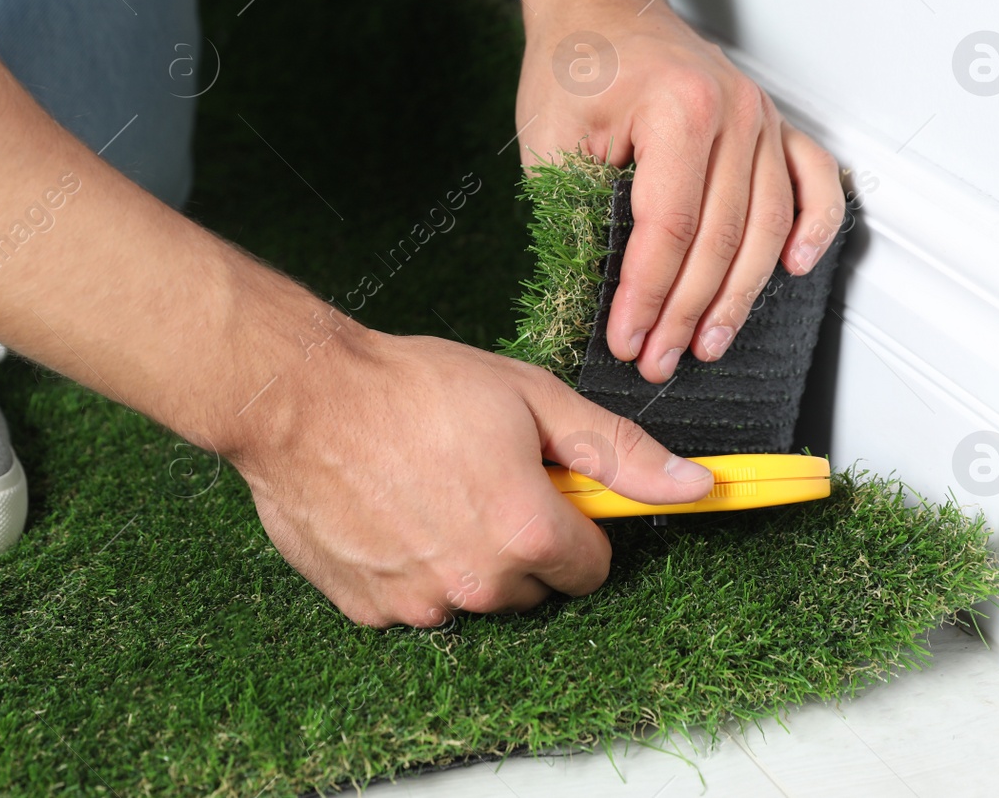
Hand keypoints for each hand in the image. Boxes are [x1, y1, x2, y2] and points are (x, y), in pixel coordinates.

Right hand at [228, 330, 714, 627]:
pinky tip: (388, 511)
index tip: (545, 489)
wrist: (301, 399)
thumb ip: (617, 451)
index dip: (575, 523)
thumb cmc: (412, 388)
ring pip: (473, 594)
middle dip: (520, 540)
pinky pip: (416, 600)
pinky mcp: (371, 610)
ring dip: (465, 555)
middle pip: (533, 586)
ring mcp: (421, 603)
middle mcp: (479, 584)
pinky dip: (411, 566)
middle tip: (478, 476)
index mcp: (529, 534)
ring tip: (426, 487)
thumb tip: (697, 485)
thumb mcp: (530, 398)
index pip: (592, 566)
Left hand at [517, 0, 845, 382]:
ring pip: (766, 227)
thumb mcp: (551, 138)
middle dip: (685, 313)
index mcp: (678, 108)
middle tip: (657, 360)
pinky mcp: (773, 123)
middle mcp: (733, 112)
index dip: (647, 296)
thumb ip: (576, 211)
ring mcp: (762, 116)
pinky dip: (814, 228)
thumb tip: (598, 292)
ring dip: (739, 295)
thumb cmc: (575, 63)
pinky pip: (813, 183)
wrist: (600, 6)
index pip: (669, 229)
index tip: (624, 340)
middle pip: (721, 238)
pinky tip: (795, 270)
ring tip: (708, 343)